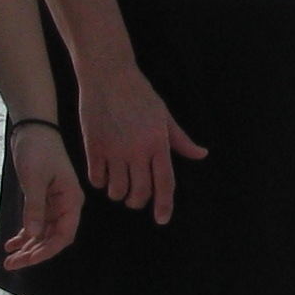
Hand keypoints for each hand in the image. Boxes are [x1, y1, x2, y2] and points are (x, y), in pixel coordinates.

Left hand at [0, 123, 82, 267]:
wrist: (33, 130)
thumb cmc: (38, 150)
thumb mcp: (34, 180)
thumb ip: (35, 208)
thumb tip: (34, 236)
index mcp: (71, 201)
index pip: (64, 235)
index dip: (47, 251)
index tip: (28, 260)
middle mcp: (66, 206)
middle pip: (53, 239)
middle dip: (34, 254)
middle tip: (12, 264)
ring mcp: (55, 204)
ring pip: (43, 234)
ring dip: (28, 247)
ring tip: (9, 259)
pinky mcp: (43, 200)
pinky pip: (36, 224)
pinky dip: (24, 235)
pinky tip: (11, 244)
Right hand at [78, 60, 206, 221]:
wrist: (108, 75)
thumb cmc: (139, 93)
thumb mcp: (164, 116)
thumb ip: (180, 140)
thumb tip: (202, 154)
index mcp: (158, 143)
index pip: (165, 183)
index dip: (164, 205)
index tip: (162, 220)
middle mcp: (137, 150)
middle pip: (140, 192)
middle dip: (138, 202)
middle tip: (136, 199)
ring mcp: (113, 150)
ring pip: (116, 190)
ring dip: (118, 194)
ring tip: (119, 187)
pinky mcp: (93, 147)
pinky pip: (96, 178)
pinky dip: (100, 183)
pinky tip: (103, 176)